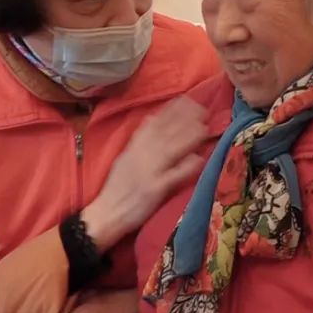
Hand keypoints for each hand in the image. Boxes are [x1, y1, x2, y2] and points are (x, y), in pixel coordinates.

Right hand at [81, 97, 207, 251]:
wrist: (107, 213)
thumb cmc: (117, 187)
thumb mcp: (125, 158)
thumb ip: (139, 140)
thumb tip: (153, 118)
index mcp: (133, 148)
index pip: (153, 123)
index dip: (170, 110)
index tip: (186, 99)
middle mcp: (141, 156)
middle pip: (165, 133)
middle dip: (184, 119)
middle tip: (202, 107)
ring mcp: (149, 172)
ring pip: (171, 150)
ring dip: (189, 137)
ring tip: (204, 128)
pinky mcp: (155, 190)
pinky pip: (173, 176)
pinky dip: (186, 167)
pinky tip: (199, 159)